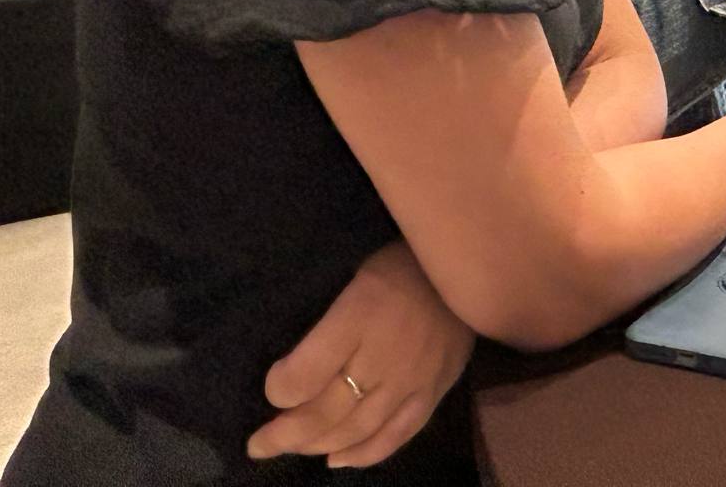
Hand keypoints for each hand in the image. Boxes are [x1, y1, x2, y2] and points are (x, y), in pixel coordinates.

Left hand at [247, 240, 473, 469]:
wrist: (467, 269)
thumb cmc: (401, 265)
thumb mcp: (355, 274)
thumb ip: (327, 321)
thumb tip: (292, 368)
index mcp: (359, 314)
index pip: (305, 373)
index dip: (279, 389)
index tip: (272, 388)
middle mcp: (383, 354)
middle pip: (325, 410)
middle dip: (283, 434)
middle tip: (258, 444)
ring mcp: (411, 379)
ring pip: (355, 430)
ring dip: (315, 446)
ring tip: (292, 449)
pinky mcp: (434, 392)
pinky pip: (396, 435)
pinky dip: (363, 455)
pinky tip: (337, 460)